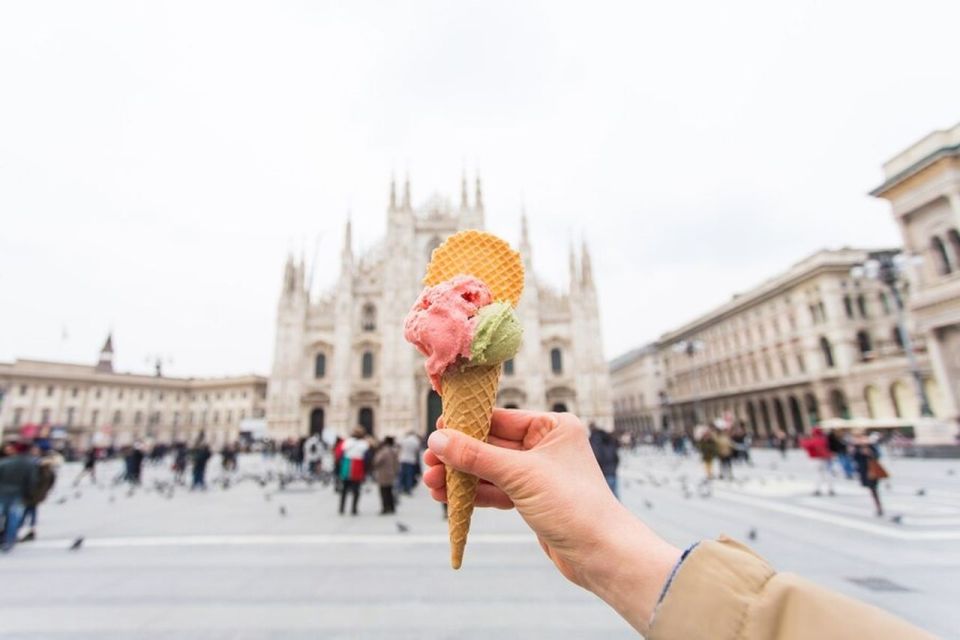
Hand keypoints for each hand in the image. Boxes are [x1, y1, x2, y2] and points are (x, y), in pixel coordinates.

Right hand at [423, 409, 680, 633]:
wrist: (601, 554)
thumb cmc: (572, 505)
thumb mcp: (520, 475)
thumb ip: (477, 456)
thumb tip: (438, 440)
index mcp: (553, 427)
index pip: (500, 418)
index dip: (466, 426)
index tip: (436, 433)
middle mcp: (546, 446)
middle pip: (491, 445)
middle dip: (458, 456)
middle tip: (428, 462)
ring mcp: (538, 474)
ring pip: (490, 470)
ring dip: (461, 477)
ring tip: (431, 483)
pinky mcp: (532, 500)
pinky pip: (496, 491)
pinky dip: (473, 493)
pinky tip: (448, 497)